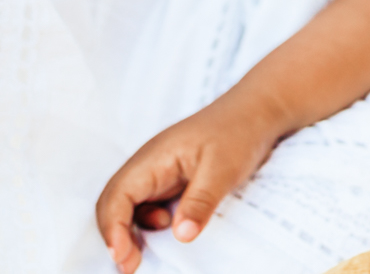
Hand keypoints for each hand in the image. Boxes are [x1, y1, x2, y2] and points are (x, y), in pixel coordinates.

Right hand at [95, 95, 284, 273]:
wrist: (256, 111)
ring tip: (143, 258)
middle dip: (116, 236)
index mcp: (153, 158)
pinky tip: (170, 231)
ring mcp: (158, 173)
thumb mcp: (223, 168)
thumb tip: (181, 235)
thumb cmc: (238, 132)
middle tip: (130, 267)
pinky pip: (149, 206)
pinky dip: (150, 225)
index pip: (118, 195)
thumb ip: (200, 201)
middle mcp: (148, 166)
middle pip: (115, 203)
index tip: (122, 256)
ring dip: (131, 232)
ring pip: (129, 207)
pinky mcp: (170, 181)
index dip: (113, 228)